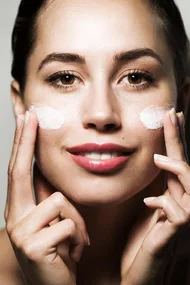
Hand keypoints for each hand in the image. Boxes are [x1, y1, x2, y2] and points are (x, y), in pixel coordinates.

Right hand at [4, 111, 88, 284]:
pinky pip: (68, 224)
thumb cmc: (58, 252)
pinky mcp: (34, 246)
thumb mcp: (54, 223)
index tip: (26, 119)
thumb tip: (51, 172)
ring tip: (74, 240)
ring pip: (59, 200)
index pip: (20, 170)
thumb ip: (50, 198)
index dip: (22, 144)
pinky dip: (78, 237)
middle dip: (25, 139)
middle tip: (29, 113)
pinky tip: (72, 252)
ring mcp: (21, 232)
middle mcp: (15, 217)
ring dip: (76, 220)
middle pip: (20, 170)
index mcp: (21, 209)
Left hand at [121, 109, 189, 284]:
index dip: (176, 137)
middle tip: (171, 115)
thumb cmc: (149, 235)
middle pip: (185, 163)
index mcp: (177, 193)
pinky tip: (149, 204)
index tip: (171, 116)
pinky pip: (175, 210)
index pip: (177, 160)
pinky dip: (160, 203)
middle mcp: (186, 200)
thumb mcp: (154, 205)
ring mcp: (186, 215)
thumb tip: (158, 165)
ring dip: (175, 167)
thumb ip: (160, 187)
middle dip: (178, 138)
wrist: (147, 265)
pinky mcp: (178, 230)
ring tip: (157, 158)